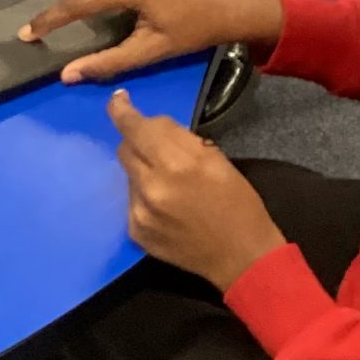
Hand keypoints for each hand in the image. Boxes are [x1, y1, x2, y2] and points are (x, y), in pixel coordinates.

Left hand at [109, 92, 284, 291]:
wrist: (242, 258)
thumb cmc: (238, 204)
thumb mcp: (216, 160)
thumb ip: (180, 139)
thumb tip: (152, 126)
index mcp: (176, 163)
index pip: (135, 128)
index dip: (121, 111)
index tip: (117, 100)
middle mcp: (151, 186)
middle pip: (124, 148)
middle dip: (138, 142)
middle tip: (158, 148)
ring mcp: (139, 211)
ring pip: (127, 175)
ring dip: (143, 171)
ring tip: (170, 184)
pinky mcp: (135, 231)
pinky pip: (131, 201)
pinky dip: (144, 197)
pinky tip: (166, 208)